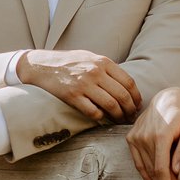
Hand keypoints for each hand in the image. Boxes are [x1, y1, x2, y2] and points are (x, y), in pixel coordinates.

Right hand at [17, 49, 140, 120]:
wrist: (41, 65)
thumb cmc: (69, 62)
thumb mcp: (91, 57)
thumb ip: (107, 68)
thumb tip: (126, 84)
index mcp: (103, 62)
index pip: (129, 82)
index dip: (136, 97)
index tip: (137, 105)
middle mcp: (95, 72)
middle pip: (122, 96)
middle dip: (130, 110)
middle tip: (131, 117)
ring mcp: (84, 85)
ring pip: (111, 105)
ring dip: (119, 116)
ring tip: (120, 121)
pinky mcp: (72, 96)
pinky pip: (93, 112)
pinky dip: (101, 118)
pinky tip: (102, 118)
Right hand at [128, 88, 179, 179]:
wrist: (167, 98)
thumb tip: (176, 171)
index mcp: (160, 135)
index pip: (161, 169)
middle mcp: (144, 137)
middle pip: (153, 171)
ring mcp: (135, 137)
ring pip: (144, 168)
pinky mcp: (131, 137)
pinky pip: (137, 161)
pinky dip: (145, 175)